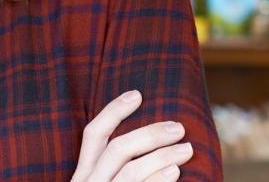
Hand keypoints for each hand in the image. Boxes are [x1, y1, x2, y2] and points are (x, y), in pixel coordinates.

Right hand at [69, 90, 195, 181]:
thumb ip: (115, 171)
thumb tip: (153, 145)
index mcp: (82, 176)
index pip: (93, 135)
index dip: (113, 111)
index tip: (137, 94)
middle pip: (118, 150)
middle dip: (150, 134)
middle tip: (178, 128)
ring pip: (131, 172)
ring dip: (162, 156)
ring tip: (186, 150)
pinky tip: (174, 174)